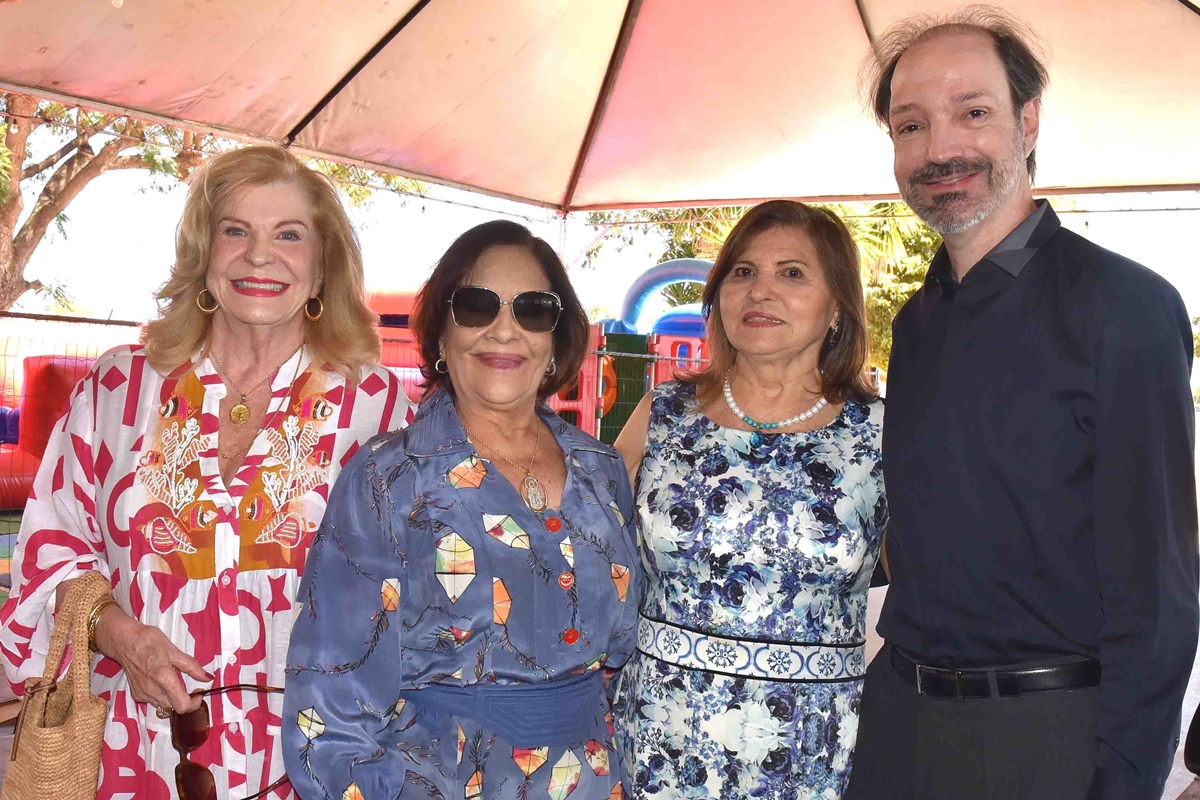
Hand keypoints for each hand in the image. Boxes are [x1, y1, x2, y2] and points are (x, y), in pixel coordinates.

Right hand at [96, 606, 211, 715]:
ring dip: (172, 698)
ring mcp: (143, 694)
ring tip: (173, 682)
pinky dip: (160, 696)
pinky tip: (160, 682)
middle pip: (174, 708)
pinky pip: (153, 701)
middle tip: (189, 687)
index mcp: (164, 679)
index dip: (194, 703)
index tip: (198, 693)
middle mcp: (152, 691)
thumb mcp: (174, 650)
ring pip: (164, 706)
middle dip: (185, 700)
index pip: (182, 705)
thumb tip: (207, 677)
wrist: (125, 641)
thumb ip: (192, 666)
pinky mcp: (136, 695)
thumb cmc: (149, 642)